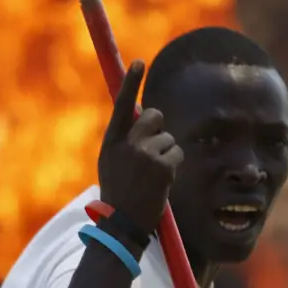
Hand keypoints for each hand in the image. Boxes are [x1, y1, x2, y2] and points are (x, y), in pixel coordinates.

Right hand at [98, 60, 183, 234]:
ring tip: (153, 175)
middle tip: (153, 149)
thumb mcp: (111, 162)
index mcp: (111, 142)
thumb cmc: (118, 193)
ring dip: (166, 153)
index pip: (122, 105)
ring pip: (168, 137)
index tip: (139, 62)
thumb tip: (141, 113)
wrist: (123, 224)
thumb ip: (124, 139)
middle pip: (154, 115)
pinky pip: (177, 152)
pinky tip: (162, 181)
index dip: (130, 82)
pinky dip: (174, 164)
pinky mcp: (163, 166)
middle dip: (158, 127)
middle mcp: (127, 144)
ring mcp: (145, 154)